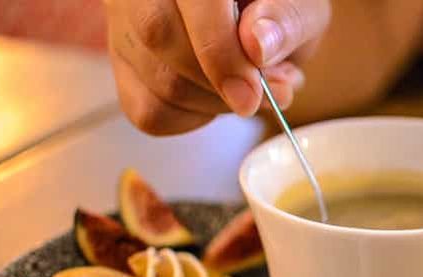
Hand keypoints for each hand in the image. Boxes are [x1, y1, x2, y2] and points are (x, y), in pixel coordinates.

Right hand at [104, 0, 330, 134]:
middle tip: (266, 94)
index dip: (221, 52)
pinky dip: (193, 118)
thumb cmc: (278, 7)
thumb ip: (286, 19)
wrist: (260, 17)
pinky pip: (147, 111)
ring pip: (156, 82)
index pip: (192, 0)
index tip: (251, 94)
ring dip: (216, 104)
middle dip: (221, 84)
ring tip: (253, 88)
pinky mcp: (121, 61)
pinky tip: (218, 96)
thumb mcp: (301, 4)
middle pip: (159, 37)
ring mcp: (123, 20)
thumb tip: (257, 45)